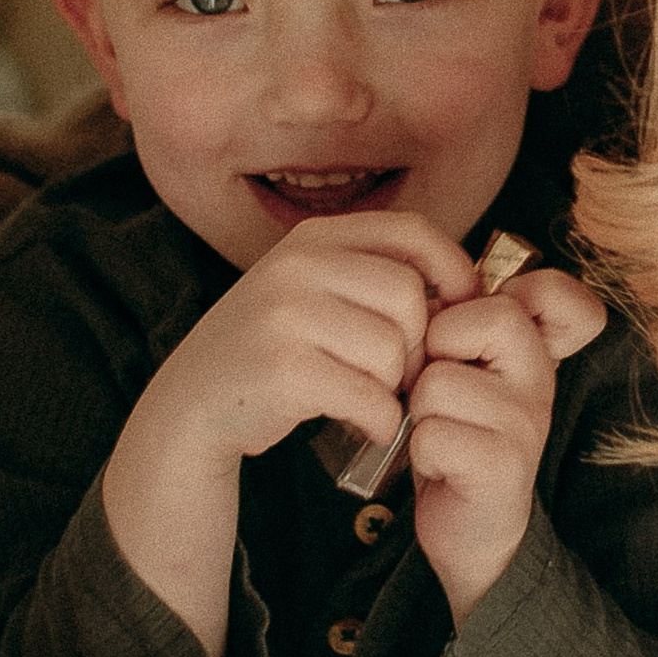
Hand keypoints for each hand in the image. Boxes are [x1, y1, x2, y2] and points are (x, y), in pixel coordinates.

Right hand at [147, 210, 479, 467]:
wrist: (191, 405)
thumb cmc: (271, 351)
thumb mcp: (310, 292)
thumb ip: (371, 278)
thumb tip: (466, 289)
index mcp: (313, 239)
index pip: (412, 232)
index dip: (451, 270)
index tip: (459, 310)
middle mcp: (297, 265)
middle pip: (409, 297)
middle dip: (418, 347)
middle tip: (400, 377)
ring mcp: (285, 314)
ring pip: (392, 350)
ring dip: (394, 388)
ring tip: (369, 398)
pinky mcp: (283, 369)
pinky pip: (369, 396)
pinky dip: (378, 420)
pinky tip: (363, 424)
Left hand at [405, 266, 606, 612]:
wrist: (472, 529)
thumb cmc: (458, 434)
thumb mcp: (466, 368)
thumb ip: (463, 321)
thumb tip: (429, 284)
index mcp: (536, 349)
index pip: (558, 293)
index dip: (512, 297)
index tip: (473, 334)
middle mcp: (543, 379)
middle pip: (485, 317)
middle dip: (436, 353)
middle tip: (439, 392)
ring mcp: (527, 422)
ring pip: (440, 382)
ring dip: (420, 412)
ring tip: (439, 433)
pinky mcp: (503, 465)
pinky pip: (433, 433)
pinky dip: (420, 451)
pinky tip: (440, 466)